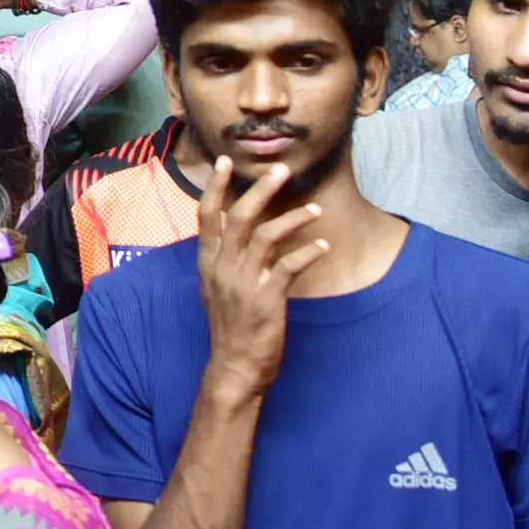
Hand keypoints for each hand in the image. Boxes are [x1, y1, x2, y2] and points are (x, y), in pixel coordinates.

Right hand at [194, 156, 326, 406]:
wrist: (235, 365)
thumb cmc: (230, 326)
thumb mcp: (216, 287)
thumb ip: (224, 258)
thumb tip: (235, 232)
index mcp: (207, 262)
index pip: (206, 216)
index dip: (215, 187)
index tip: (224, 162)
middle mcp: (221, 267)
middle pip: (237, 217)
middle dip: (259, 190)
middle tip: (279, 172)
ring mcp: (243, 282)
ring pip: (264, 236)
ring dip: (292, 218)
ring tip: (315, 209)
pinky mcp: (266, 298)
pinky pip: (288, 265)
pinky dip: (307, 251)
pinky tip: (322, 243)